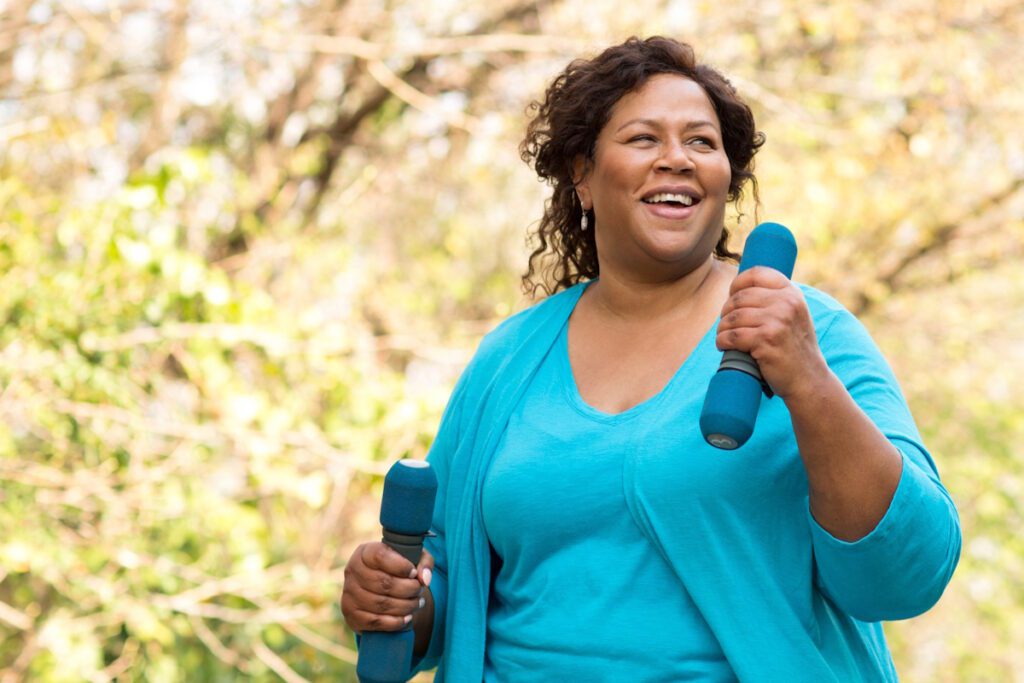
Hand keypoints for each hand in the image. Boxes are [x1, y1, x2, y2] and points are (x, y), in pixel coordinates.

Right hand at [341, 542, 433, 633]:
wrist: (378, 588)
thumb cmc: (398, 568)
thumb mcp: (413, 557)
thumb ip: (424, 562)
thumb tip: (425, 579)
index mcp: (364, 552)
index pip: (380, 556)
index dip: (401, 566)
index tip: (414, 573)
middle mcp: (352, 571)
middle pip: (384, 583)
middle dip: (408, 589)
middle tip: (419, 590)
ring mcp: (349, 594)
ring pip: (381, 604)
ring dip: (405, 606)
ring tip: (417, 603)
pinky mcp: (351, 615)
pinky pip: (375, 622)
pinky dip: (395, 622)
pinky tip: (407, 618)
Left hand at [715, 266, 828, 401]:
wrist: (808, 379)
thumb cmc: (794, 348)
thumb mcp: (793, 315)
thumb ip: (776, 299)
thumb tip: (738, 289)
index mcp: (791, 293)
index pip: (756, 274)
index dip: (737, 283)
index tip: (731, 296)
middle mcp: (786, 303)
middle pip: (739, 298)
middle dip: (726, 311)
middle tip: (726, 324)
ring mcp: (777, 320)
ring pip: (732, 317)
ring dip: (721, 328)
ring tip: (723, 336)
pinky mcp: (766, 339)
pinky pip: (731, 336)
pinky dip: (722, 341)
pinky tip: (723, 346)